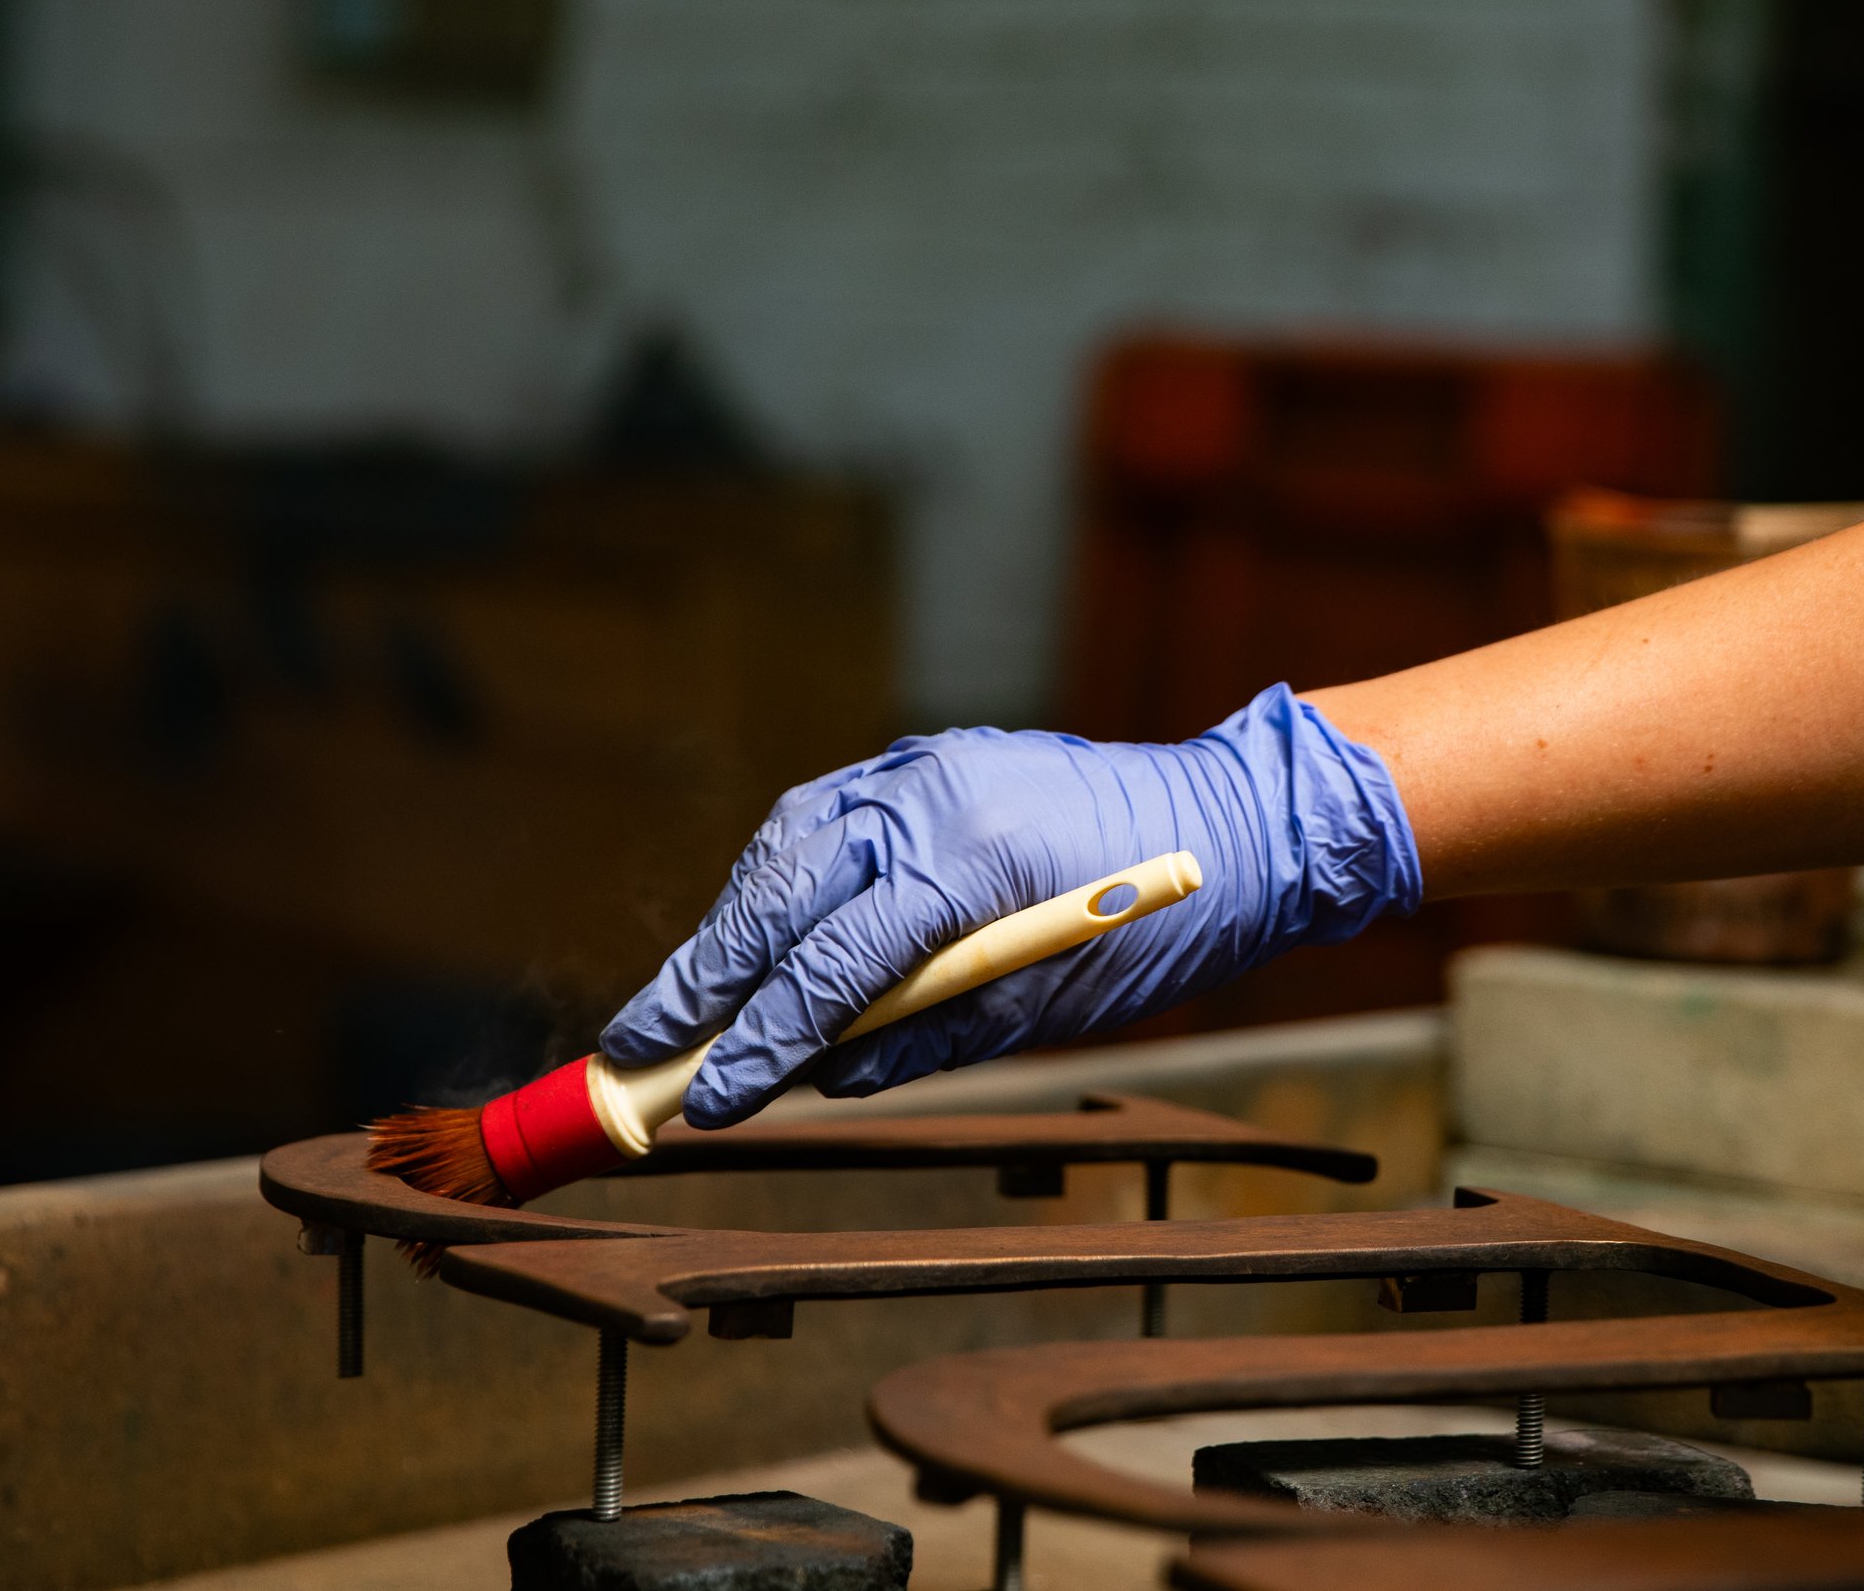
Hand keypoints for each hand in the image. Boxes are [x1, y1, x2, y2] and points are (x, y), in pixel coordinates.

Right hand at [597, 685, 1420, 1125]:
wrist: (1226, 822)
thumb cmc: (1151, 929)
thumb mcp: (1047, 1011)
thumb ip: (924, 1036)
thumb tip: (819, 1074)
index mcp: (970, 865)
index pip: (831, 965)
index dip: (760, 1042)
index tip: (706, 1103)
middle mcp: (928, 798)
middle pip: (778, 895)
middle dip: (702, 980)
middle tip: (637, 1051)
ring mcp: (920, 766)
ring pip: (784, 845)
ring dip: (727, 923)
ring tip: (681, 1002)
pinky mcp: (922, 759)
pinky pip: (820, 815)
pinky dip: (774, 874)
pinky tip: (748, 927)